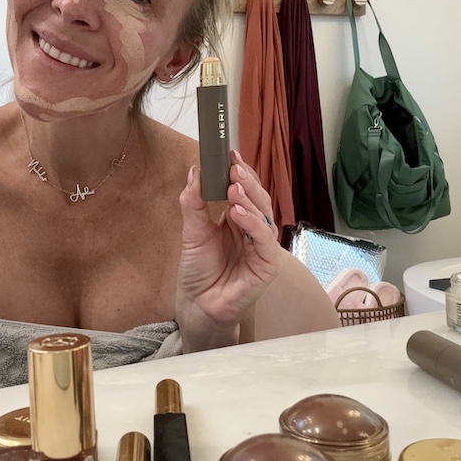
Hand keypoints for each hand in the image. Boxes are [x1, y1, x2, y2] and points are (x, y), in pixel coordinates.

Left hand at [175, 150, 282, 351]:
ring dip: (250, 199)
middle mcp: (253, 231)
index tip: (229, 153)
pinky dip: (253, 224)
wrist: (197, 306)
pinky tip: (238, 213)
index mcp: (238, 220)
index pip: (245, 190)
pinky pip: (265, 240)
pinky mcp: (267, 266)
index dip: (239, 172)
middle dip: (247, 180)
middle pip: (258, 199)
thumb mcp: (192, 232)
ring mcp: (262, 247)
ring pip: (264, 215)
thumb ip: (194, 202)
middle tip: (233, 167)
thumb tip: (195, 170)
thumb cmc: (198, 272)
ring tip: (234, 187)